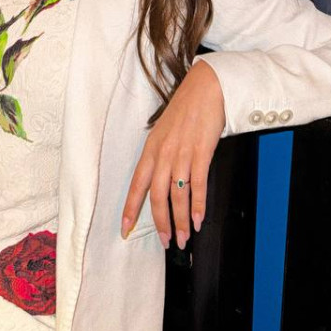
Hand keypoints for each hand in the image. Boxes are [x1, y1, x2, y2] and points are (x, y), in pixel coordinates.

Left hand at [121, 59, 225, 249]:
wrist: (205, 88)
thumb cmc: (185, 109)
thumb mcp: (163, 131)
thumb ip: (159, 154)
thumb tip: (156, 178)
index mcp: (151, 148)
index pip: (136, 184)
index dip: (130, 208)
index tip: (124, 229)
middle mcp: (163, 153)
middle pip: (157, 196)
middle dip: (161, 223)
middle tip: (167, 242)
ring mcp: (182, 153)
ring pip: (177, 195)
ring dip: (181, 220)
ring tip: (185, 237)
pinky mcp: (201, 151)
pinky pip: (198, 184)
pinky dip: (198, 205)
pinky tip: (199, 218)